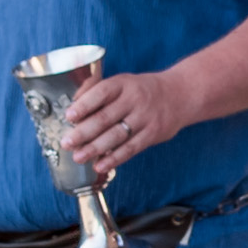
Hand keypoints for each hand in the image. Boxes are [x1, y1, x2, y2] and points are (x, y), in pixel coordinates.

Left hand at [62, 68, 193, 175]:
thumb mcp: (123, 82)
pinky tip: (100, 165)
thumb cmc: (143, 90)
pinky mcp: (153, 134)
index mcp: (124, 84)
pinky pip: (131, 148)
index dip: (84, 105)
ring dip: (95, 148)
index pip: (101, 92)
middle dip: (83, 132)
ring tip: (78, 157)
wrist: (180, 95)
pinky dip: (114, 158)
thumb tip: (74, 103)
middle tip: (67, 142)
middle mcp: (135, 100)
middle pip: (106, 118)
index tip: (69, 116)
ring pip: (117, 136)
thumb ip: (97, 89)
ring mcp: (145, 118)